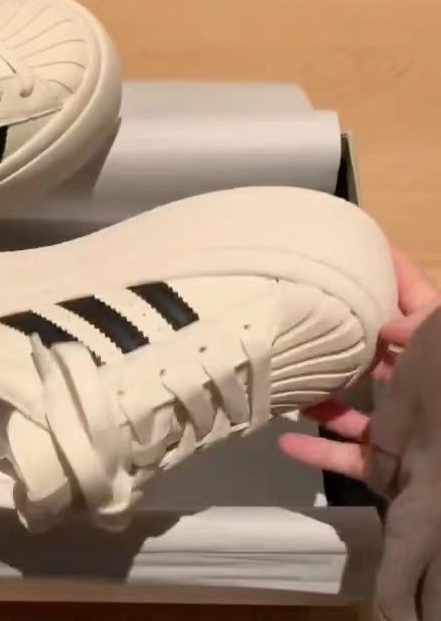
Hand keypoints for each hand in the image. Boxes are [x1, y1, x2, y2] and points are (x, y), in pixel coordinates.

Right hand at [279, 248, 440, 479]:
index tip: (366, 248)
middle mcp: (418, 385)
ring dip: (320, 396)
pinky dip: (315, 450)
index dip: (396, 274)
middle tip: (307, 312)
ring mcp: (400, 425)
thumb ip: (420, 323)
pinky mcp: (384, 462)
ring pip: (351, 405)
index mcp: (435, 353)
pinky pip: (344, 455)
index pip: (417, 302)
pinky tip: (284, 439)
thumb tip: (384, 325)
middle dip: (347, 336)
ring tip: (288, 378)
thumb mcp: (440, 344)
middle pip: (379, 354)